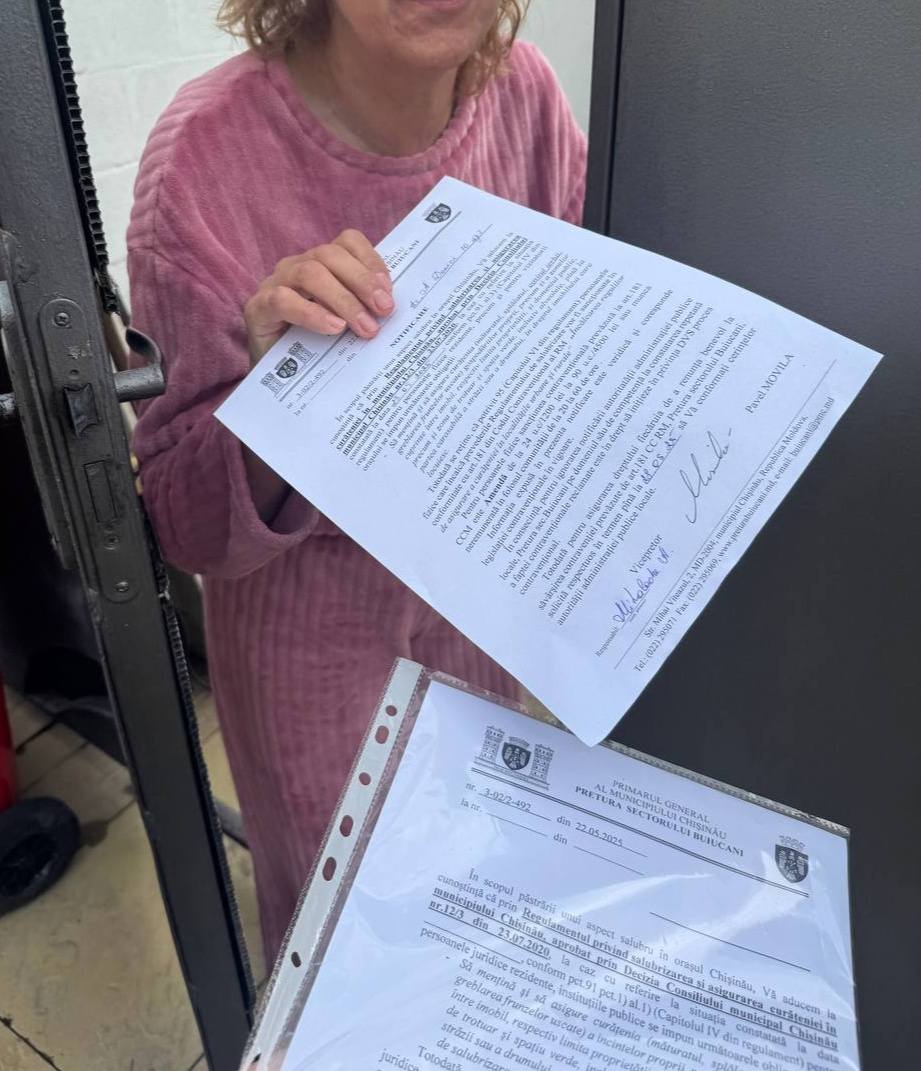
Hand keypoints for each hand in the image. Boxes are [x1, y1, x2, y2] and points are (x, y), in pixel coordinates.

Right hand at [244, 229, 394, 362]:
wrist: (276, 381)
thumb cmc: (314, 350)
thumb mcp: (346, 326)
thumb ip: (364, 311)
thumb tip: (392, 310)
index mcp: (321, 264)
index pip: (347, 242)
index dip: (370, 260)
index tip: (388, 290)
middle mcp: (297, 267)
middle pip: (330, 255)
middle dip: (362, 281)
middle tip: (384, 310)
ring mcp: (274, 284)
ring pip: (309, 273)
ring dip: (343, 299)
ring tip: (365, 327)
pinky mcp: (258, 308)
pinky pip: (283, 300)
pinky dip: (312, 313)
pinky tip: (333, 328)